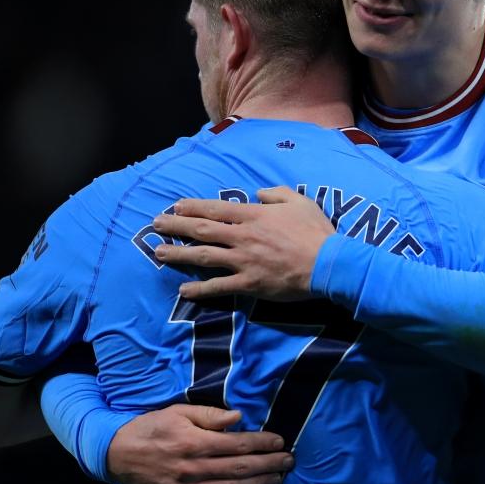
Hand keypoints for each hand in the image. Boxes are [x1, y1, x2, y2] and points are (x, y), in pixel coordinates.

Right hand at [107, 405, 293, 483]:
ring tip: (278, 479)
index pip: (239, 445)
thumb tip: (239, 417)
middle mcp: (192, 468)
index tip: (280, 441)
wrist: (118, 455)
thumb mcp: (179, 412)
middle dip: (269, 464)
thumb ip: (211, 415)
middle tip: (289, 461)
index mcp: (194, 442)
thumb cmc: (151, 428)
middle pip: (241, 468)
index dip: (263, 443)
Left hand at [152, 187, 334, 300]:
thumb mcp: (299, 201)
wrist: (328, 263)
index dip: (193, 207)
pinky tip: (183, 290)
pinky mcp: (249, 283)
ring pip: (203, 256)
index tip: (175, 206)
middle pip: (202, 230)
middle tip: (155, 225)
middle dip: (176, 226)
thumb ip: (276, 193)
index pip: (216, 209)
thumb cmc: (315, 231)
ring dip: (178, 254)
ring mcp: (243, 261)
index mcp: (254, 216)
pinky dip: (199, 289)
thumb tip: (257, 193)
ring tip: (159, 252)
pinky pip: (219, 286)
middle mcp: (242, 236)